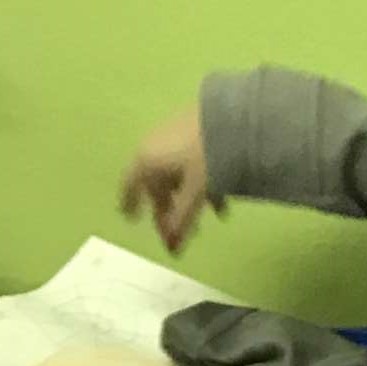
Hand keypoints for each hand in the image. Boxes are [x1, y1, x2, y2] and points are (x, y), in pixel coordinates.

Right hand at [118, 104, 217, 252]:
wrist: (236, 115)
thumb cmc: (208, 156)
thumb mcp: (196, 193)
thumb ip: (182, 221)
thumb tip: (171, 250)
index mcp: (147, 159)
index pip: (130, 184)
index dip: (130, 202)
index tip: (131, 217)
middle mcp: (154, 144)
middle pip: (155, 180)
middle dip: (168, 206)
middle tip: (177, 226)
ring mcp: (173, 133)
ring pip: (175, 171)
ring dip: (189, 195)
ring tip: (211, 215)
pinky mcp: (194, 126)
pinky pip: (190, 160)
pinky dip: (201, 180)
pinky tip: (222, 194)